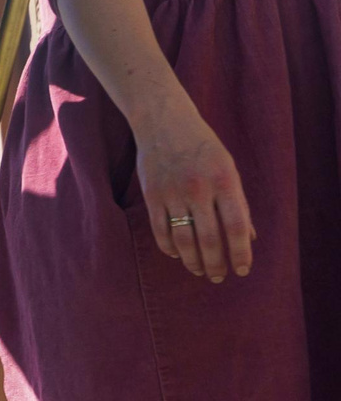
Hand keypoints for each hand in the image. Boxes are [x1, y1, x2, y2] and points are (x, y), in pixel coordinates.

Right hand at [135, 101, 253, 281]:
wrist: (164, 123)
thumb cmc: (203, 146)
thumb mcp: (228, 168)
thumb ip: (238, 202)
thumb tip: (249, 236)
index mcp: (225, 181)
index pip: (237, 226)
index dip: (241, 252)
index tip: (243, 270)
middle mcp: (199, 189)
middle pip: (210, 238)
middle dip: (216, 263)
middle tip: (219, 277)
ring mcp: (173, 193)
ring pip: (184, 239)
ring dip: (193, 261)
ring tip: (199, 271)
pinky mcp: (151, 195)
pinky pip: (160, 230)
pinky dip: (169, 248)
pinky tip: (178, 254)